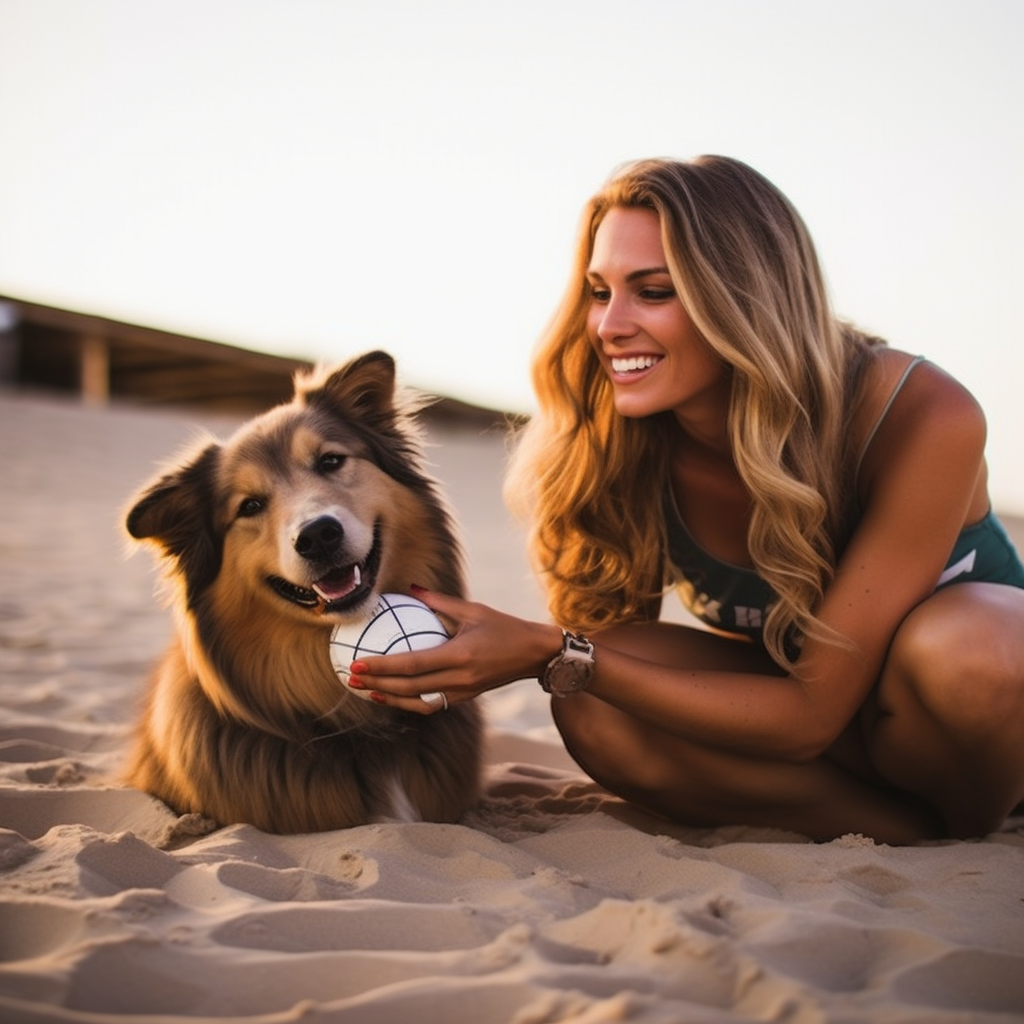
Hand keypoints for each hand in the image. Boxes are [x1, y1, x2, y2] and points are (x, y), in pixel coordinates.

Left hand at [347, 587, 560, 714]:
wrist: (535, 654)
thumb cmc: (505, 627)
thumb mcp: (473, 610)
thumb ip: (439, 603)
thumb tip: (411, 589)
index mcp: (460, 655)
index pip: (414, 664)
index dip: (384, 666)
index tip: (359, 663)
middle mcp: (460, 678)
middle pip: (410, 687)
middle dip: (378, 684)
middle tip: (351, 677)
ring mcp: (463, 692)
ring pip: (418, 702)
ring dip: (390, 698)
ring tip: (366, 690)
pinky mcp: (465, 697)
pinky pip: (432, 704)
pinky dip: (409, 701)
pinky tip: (392, 694)